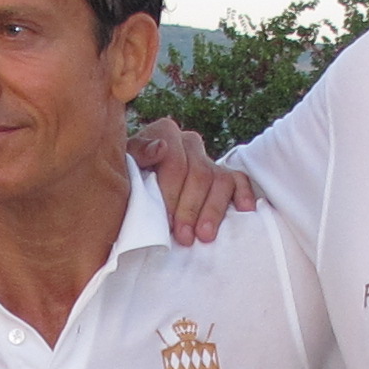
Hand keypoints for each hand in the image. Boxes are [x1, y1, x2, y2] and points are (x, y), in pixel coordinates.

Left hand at [127, 117, 257, 245]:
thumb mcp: (124, 167)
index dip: (171, 192)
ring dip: (213, 210)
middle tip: (184, 236)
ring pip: (220, 179)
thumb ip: (137, 155)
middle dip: (190, 208)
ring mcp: (208, 159)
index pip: (175, 160)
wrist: (139, 186)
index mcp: (164, 133)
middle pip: (199, 173)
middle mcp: (189, 142)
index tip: (165, 220)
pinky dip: (243, 194)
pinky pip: (239, 180)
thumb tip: (161, 148)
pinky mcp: (225, 174)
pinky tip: (243, 210)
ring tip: (205, 236)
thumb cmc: (128, 181)